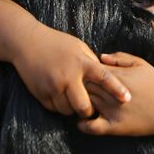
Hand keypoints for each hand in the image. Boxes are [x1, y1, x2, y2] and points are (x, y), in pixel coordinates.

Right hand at [11, 26, 130, 116]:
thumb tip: (105, 77)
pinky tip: (60, 96)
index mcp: (81, 63)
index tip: (127, 98)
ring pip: (68, 111)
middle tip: (91, 109)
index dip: (116, 89)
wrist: (27, 43)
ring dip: (73, 109)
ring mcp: (53, 86)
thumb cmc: (57, 43)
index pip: (103, 77)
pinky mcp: (41, 93)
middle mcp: (67, 76)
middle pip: (84, 106)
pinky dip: (59, 106)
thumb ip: (91, 62)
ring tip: (73, 100)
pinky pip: (55, 109)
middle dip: (89, 111)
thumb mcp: (78, 47)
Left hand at [78, 52, 153, 136]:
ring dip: (79, 103)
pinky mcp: (114, 127)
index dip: (84, 71)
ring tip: (78, 102)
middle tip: (77, 87)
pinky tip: (82, 120)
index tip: (84, 73)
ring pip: (84, 104)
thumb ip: (120, 57)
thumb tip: (101, 57)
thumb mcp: (141, 64)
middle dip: (78, 85)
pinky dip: (82, 125)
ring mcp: (111, 111)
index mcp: (117, 76)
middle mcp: (111, 93)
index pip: (89, 70)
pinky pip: (91, 127)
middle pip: (83, 86)